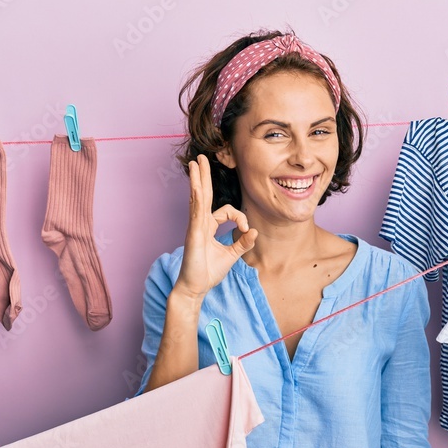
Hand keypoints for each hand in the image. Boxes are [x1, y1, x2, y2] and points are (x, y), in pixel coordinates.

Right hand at [174, 154, 257, 300]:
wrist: (195, 288)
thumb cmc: (208, 272)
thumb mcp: (231, 255)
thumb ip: (243, 243)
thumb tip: (255, 231)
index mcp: (208, 226)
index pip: (227, 210)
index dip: (240, 217)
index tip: (247, 232)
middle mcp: (200, 223)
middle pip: (203, 194)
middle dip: (203, 176)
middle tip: (200, 158)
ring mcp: (195, 227)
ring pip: (197, 199)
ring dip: (197, 180)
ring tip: (195, 164)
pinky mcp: (193, 235)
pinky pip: (196, 213)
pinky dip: (197, 200)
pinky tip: (196, 188)